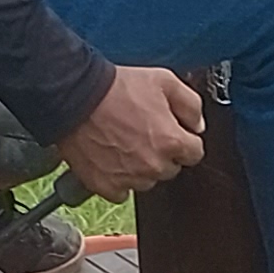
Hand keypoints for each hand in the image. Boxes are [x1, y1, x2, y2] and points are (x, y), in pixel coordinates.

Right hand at [61, 64, 207, 198]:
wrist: (75, 97)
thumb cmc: (116, 88)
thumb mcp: (164, 81)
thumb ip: (190, 104)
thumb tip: (197, 125)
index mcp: (171, 141)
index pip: (195, 153)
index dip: (184, 139)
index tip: (172, 131)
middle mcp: (153, 165)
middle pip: (170, 168)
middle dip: (162, 152)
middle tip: (143, 131)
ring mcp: (128, 178)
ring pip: (147, 180)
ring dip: (141, 167)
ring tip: (124, 142)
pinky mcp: (105, 185)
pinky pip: (121, 191)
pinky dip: (118, 179)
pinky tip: (111, 158)